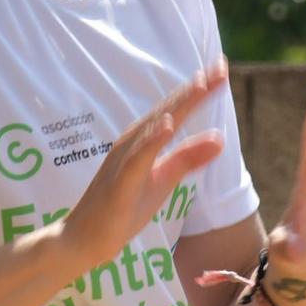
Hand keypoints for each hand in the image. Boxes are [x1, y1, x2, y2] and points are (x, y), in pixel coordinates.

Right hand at [61, 58, 230, 265]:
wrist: (84, 240)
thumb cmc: (121, 209)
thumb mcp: (163, 181)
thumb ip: (188, 159)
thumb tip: (220, 138)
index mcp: (144, 141)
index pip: (176, 110)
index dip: (200, 90)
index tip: (221, 67)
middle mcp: (132, 143)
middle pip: (168, 110)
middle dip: (195, 88)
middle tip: (220, 65)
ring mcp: (123, 161)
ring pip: (153, 127)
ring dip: (177, 105)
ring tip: (201, 84)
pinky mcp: (119, 183)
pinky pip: (137, 159)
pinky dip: (153, 140)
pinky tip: (169, 125)